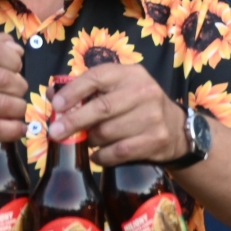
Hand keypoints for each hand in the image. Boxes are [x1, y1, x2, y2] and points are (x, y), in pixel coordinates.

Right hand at [0, 35, 29, 150]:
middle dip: (20, 88)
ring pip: (3, 104)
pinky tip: (18, 128)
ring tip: (16, 109)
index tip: (16, 69)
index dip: (14, 61)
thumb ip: (1, 46)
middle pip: (3, 79)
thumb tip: (16, 49)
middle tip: (18, 93)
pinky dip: (14, 129)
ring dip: (19, 109)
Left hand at [48, 64, 188, 166]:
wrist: (177, 128)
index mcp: (131, 74)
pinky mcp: (156, 139)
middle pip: (102, 108)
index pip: (97, 77)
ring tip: (88, 141)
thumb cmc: (138, 106)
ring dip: (91, 140)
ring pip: (107, 132)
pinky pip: (119, 151)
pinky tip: (97, 155)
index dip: (73, 91)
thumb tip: (53, 96)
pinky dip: (102, 156)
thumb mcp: (119, 89)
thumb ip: (90, 90)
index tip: (56, 106)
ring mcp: (153, 116)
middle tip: (55, 133)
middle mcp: (145, 91)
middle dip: (74, 121)